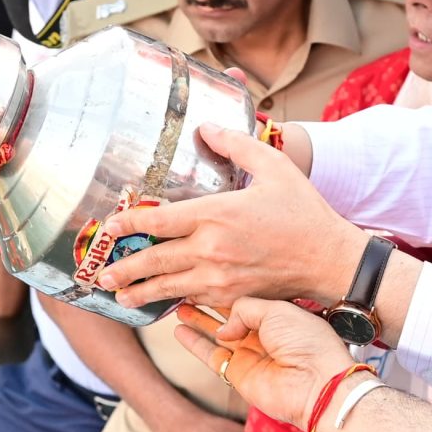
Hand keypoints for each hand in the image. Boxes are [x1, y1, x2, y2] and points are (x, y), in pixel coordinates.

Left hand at [99, 124, 367, 309]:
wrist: (330, 260)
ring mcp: (220, 278)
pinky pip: (193, 300)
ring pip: (169, 287)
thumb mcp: (275, 166)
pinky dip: (172, 302)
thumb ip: (237, 144)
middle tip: (102, 272)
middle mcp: (212, 249)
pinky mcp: (232, 297)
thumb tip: (207, 128)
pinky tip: (159, 303)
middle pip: (156, 260)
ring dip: (140, 291)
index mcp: (217, 214)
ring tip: (118, 294)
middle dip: (125, 267)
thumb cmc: (304, 212)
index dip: (129, 224)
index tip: (110, 228)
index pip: (160, 221)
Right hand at [172, 297, 355, 431]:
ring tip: (177, 305)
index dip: (226, 287)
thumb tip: (224, 326)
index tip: (207, 274)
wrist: (316, 383)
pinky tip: (178, 330)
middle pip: (229, 314)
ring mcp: (250, 353)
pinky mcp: (238, 373)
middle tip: (186, 288)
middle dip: (208, 301)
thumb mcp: (276, 309)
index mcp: (279, 314)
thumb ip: (244, 308)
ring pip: (216, 333)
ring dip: (197, 320)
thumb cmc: (307, 343)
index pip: (247, 297)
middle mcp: (264, 333)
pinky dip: (193, 343)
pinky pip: (210, 355)